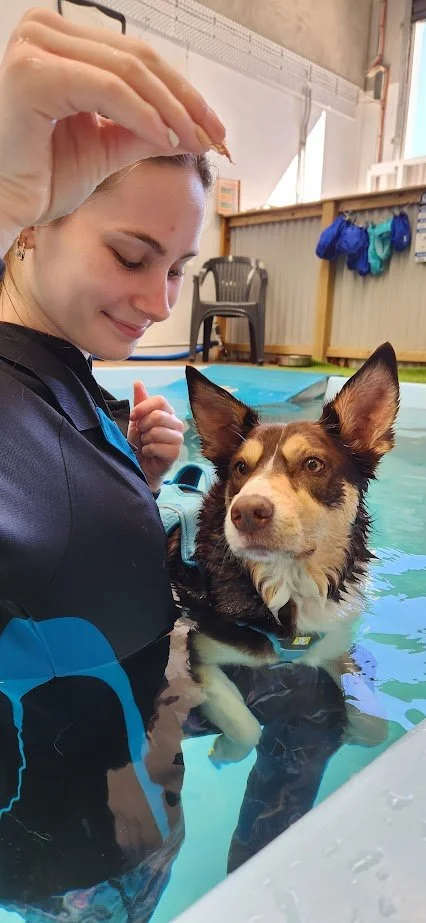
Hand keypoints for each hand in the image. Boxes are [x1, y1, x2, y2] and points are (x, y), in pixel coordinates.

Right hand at [0, 8, 224, 247]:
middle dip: (184, 100)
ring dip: (170, 110)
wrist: (6, 203)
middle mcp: (44, 32)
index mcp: (60, 42)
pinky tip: (165, 139)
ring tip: (193, 141)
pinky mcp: (34, 72)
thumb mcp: (107, 147)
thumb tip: (195, 130)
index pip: (136, 57)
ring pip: (128, 71)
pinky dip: (143, 115)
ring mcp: (36, 47)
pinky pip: (108, 89)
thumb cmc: (41, 177)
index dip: (182, 92)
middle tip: (215, 134)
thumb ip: (146, 129)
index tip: (213, 126)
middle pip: (137, 58)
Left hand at [129, 381, 183, 493]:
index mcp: (168, 412)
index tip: (133, 416)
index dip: (143, 407)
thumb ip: (139, 402)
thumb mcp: (137, 420)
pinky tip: (149, 453)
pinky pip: (156, 447)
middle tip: (141, 434)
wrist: (140, 465)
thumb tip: (138, 382)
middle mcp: (176, 423)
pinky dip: (147, 450)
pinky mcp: (176, 453)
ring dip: (145, 439)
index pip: (160, 400)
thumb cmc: (140, 442)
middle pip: (158, 415)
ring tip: (146, 444)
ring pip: (156, 431)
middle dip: (143, 426)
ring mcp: (178, 438)